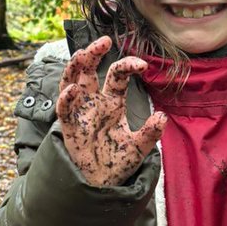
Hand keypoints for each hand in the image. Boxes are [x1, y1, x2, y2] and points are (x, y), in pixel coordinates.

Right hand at [56, 36, 166, 186]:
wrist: (102, 185)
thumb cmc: (118, 163)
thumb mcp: (139, 147)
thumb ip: (150, 132)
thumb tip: (162, 116)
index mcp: (112, 102)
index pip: (117, 75)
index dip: (128, 66)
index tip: (143, 65)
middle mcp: (94, 102)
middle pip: (88, 70)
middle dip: (93, 53)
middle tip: (104, 40)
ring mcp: (80, 113)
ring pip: (71, 81)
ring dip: (75, 66)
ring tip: (84, 54)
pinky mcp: (69, 127)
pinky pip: (64, 109)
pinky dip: (66, 98)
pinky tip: (73, 90)